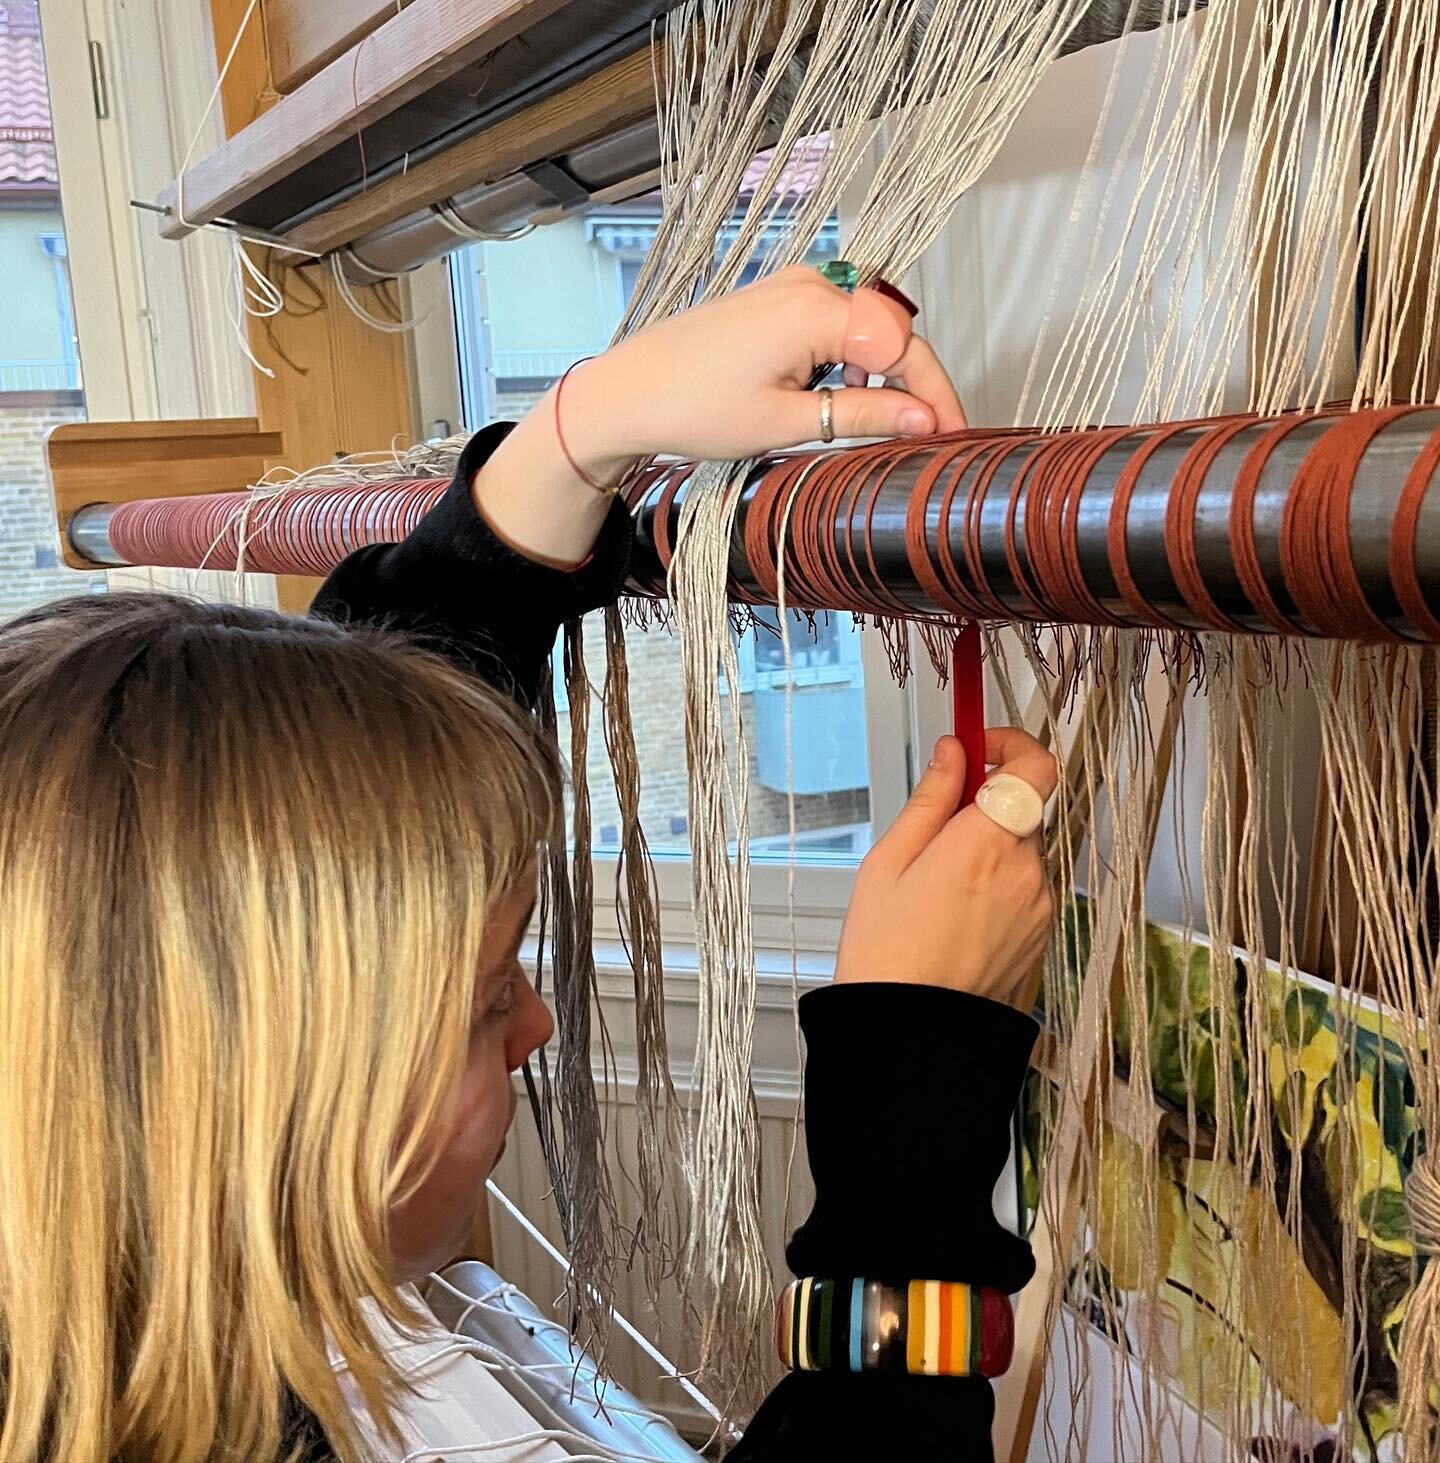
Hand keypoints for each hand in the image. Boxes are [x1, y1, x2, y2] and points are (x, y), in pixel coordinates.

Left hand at [474, 265, 964, 562]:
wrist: (628, 393)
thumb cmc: (692, 406)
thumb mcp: (787, 423)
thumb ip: (862, 417)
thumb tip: (923, 421)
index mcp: (817, 309)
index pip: (905, 347)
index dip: (936, 394)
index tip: (954, 435)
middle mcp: (810, 284)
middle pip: (893, 331)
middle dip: (915, 383)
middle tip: (928, 437)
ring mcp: (792, 286)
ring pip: (868, 327)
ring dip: (883, 374)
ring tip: (883, 426)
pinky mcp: (778, 299)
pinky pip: (839, 323)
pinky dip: (852, 361)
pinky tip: (842, 397)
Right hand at [834, 728, 1057, 1005]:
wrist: (911, 1036)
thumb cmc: (887, 955)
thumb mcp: (889, 862)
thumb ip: (930, 800)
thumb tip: (953, 753)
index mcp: (987, 844)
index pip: (1036, 766)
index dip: (1012, 745)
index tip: (979, 749)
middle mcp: (1026, 871)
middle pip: (1021, 811)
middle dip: (983, 810)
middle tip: (932, 835)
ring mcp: (1039, 907)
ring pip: (1020, 853)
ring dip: (987, 853)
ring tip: (933, 892)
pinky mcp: (1041, 936)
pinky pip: (1023, 891)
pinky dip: (995, 890)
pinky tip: (952, 919)